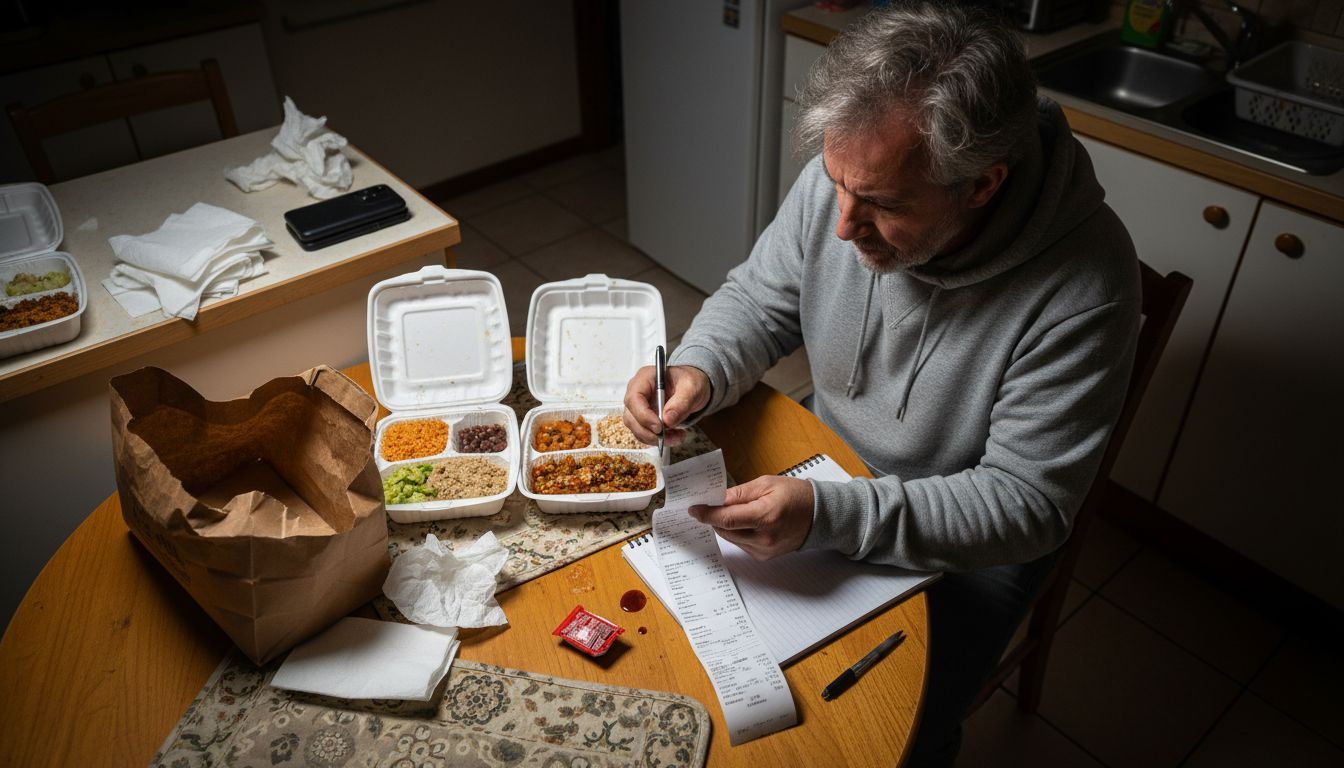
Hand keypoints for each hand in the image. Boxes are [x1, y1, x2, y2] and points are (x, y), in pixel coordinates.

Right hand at [623, 364, 710, 446]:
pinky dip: (657, 439)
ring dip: (653, 438)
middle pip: (631, 416)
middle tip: (668, 437)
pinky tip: (673, 436)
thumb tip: (668, 420)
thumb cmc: (690, 381)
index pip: (634, 398)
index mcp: (645, 378)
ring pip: (636, 428)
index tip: (659, 426)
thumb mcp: (692, 387)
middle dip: (648, 431)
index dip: (643, 415)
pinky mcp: (643, 418)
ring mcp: (639, 406)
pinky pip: (644, 433)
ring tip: (676, 437)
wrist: (692, 388)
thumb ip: (681, 402)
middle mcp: (638, 392)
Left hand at [689, 475, 813, 559]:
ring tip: (732, 510)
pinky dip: (737, 532)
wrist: (820, 516)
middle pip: (725, 530)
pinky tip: (745, 521)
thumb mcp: (767, 484)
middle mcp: (765, 538)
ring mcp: (765, 550)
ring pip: (731, 538)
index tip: (694, 509)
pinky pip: (741, 544)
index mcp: (766, 516)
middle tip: (710, 504)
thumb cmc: (796, 496)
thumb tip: (716, 499)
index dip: (707, 514)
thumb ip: (739, 493)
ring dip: (725, 525)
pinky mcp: (764, 556)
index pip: (727, 519)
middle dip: (715, 517)